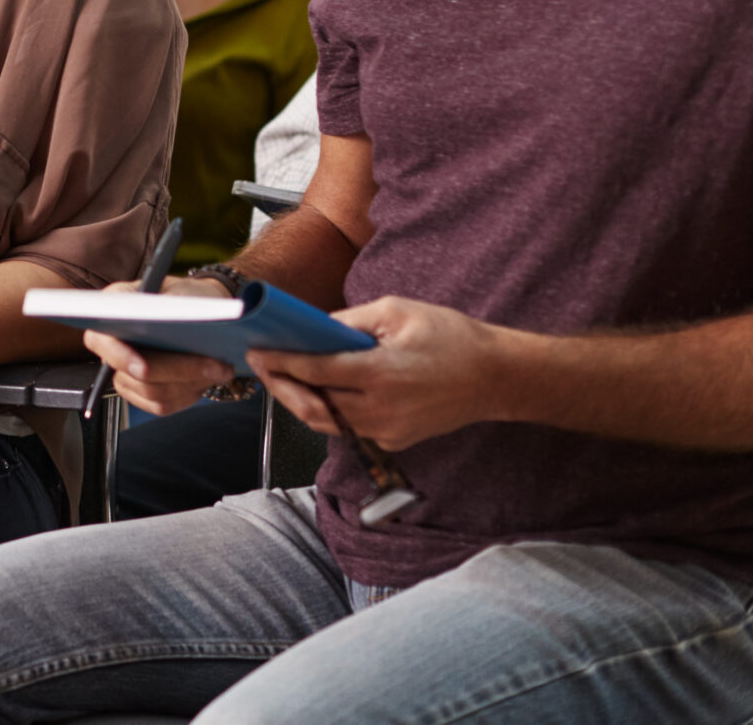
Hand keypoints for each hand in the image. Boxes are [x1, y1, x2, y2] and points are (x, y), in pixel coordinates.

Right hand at [80, 276, 235, 415]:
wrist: (202, 312)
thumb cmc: (189, 296)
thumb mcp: (181, 291)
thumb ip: (168, 305)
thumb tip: (168, 317)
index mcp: (113, 312)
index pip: (98, 340)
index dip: (117, 356)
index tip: (142, 367)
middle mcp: (114, 345)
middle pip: (133, 374)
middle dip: (177, 371)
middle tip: (215, 365)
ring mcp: (127, 371)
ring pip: (152, 393)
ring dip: (190, 382)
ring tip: (221, 368)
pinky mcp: (144, 393)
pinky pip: (163, 405)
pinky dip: (189, 393)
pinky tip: (208, 378)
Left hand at [250, 296, 508, 450]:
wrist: (496, 377)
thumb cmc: (449, 337)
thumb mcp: (396, 311)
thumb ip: (349, 322)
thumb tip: (313, 330)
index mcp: (380, 373)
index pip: (315, 371)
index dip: (281, 363)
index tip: (256, 353)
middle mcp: (380, 409)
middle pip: (314, 402)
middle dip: (283, 384)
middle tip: (263, 366)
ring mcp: (388, 430)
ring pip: (328, 420)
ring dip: (303, 400)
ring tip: (285, 377)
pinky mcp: (395, 440)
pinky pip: (350, 427)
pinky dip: (331, 410)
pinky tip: (322, 390)